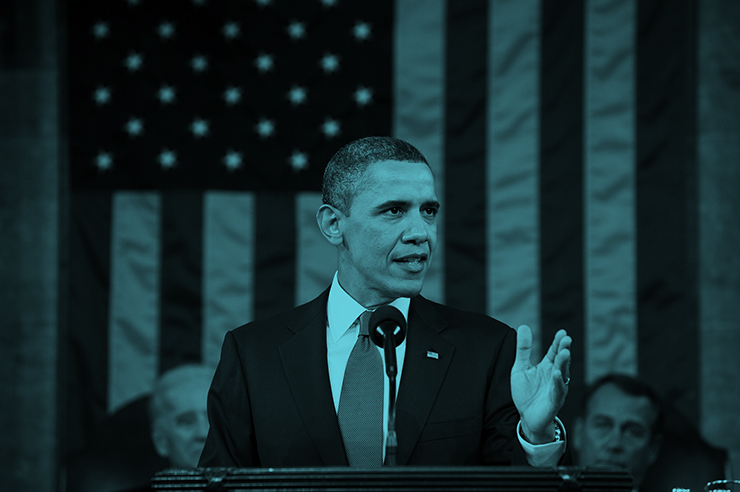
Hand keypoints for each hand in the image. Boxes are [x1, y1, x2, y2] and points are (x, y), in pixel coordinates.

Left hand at [510, 325, 571, 443]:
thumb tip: (524, 326)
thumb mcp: (520, 368)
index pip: (554, 351)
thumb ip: (523, 349)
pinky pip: (558, 390)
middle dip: (564, 350)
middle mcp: (554, 375)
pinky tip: (556, 373)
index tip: (562, 332)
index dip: (558, 342)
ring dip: (564, 363)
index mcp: (547, 366)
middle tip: (566, 339)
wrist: (527, 417)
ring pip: (562, 374)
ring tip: (564, 353)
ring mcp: (556, 388)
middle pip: (560, 360)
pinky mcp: (554, 400)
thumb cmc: (526, 393)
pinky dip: (558, 382)